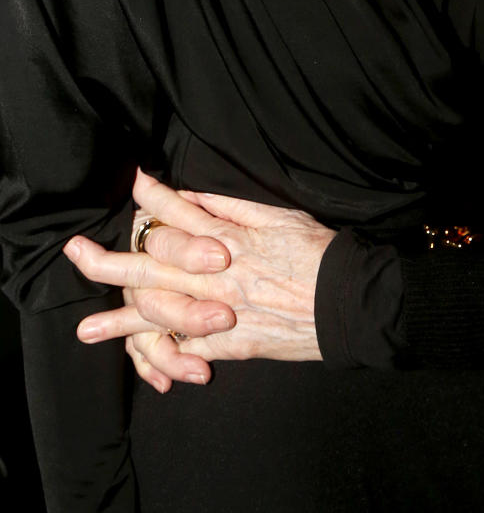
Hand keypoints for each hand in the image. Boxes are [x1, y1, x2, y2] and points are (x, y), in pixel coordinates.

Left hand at [64, 170, 333, 391]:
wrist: (349, 302)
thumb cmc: (319, 253)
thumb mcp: (280, 217)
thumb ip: (233, 208)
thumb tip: (194, 197)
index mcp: (230, 237)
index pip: (179, 212)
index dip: (151, 196)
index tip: (131, 183)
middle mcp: (218, 274)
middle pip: (153, 264)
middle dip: (109, 258)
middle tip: (75, 252)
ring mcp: (222, 312)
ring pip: (161, 313)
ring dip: (120, 320)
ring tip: (86, 330)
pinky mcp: (233, 344)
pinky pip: (188, 349)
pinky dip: (163, 355)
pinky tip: (137, 358)